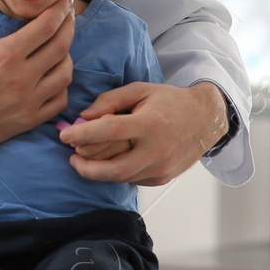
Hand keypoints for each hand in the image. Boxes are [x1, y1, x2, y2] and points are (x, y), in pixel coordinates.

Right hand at [0, 0, 75, 148]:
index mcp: (5, 54)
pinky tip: (53, 77)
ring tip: (59, 46)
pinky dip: (62, 86)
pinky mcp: (30, 120)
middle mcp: (22, 77)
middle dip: (69, 26)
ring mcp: (29, 101)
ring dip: (67, 56)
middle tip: (67, 16)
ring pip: (65, 74)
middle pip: (61, 46)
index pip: (46, 26)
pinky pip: (60, 101)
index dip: (60, 10)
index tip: (63, 1)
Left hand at [58, 81, 229, 185]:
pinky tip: (107, 161)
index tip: (63, 135)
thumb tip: (83, 117)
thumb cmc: (170, 101)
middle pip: (111, 168)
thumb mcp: (140, 90)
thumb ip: (110, 101)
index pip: (109, 132)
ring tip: (82, 159)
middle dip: (84, 165)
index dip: (82, 134)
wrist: (205, 120)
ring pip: (119, 176)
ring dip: (96, 170)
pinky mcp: (161, 179)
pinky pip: (130, 178)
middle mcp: (156, 150)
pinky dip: (115, 172)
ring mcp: (160, 169)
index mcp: (150, 124)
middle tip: (71, 155)